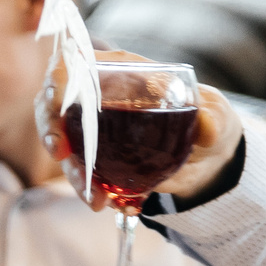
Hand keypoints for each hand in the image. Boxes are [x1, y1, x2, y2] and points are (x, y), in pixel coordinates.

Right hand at [44, 46, 241, 211]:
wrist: (210, 162)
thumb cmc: (209, 122)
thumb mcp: (216, 115)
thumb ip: (212, 118)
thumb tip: (207, 128)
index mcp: (123, 72)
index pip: (77, 63)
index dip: (58, 77)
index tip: (56, 96)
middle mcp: (101, 99)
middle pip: (55, 105)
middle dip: (50, 128)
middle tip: (59, 151)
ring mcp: (95, 132)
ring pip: (65, 145)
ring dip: (73, 171)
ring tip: (93, 196)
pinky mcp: (99, 161)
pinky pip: (82, 173)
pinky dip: (88, 189)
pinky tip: (104, 203)